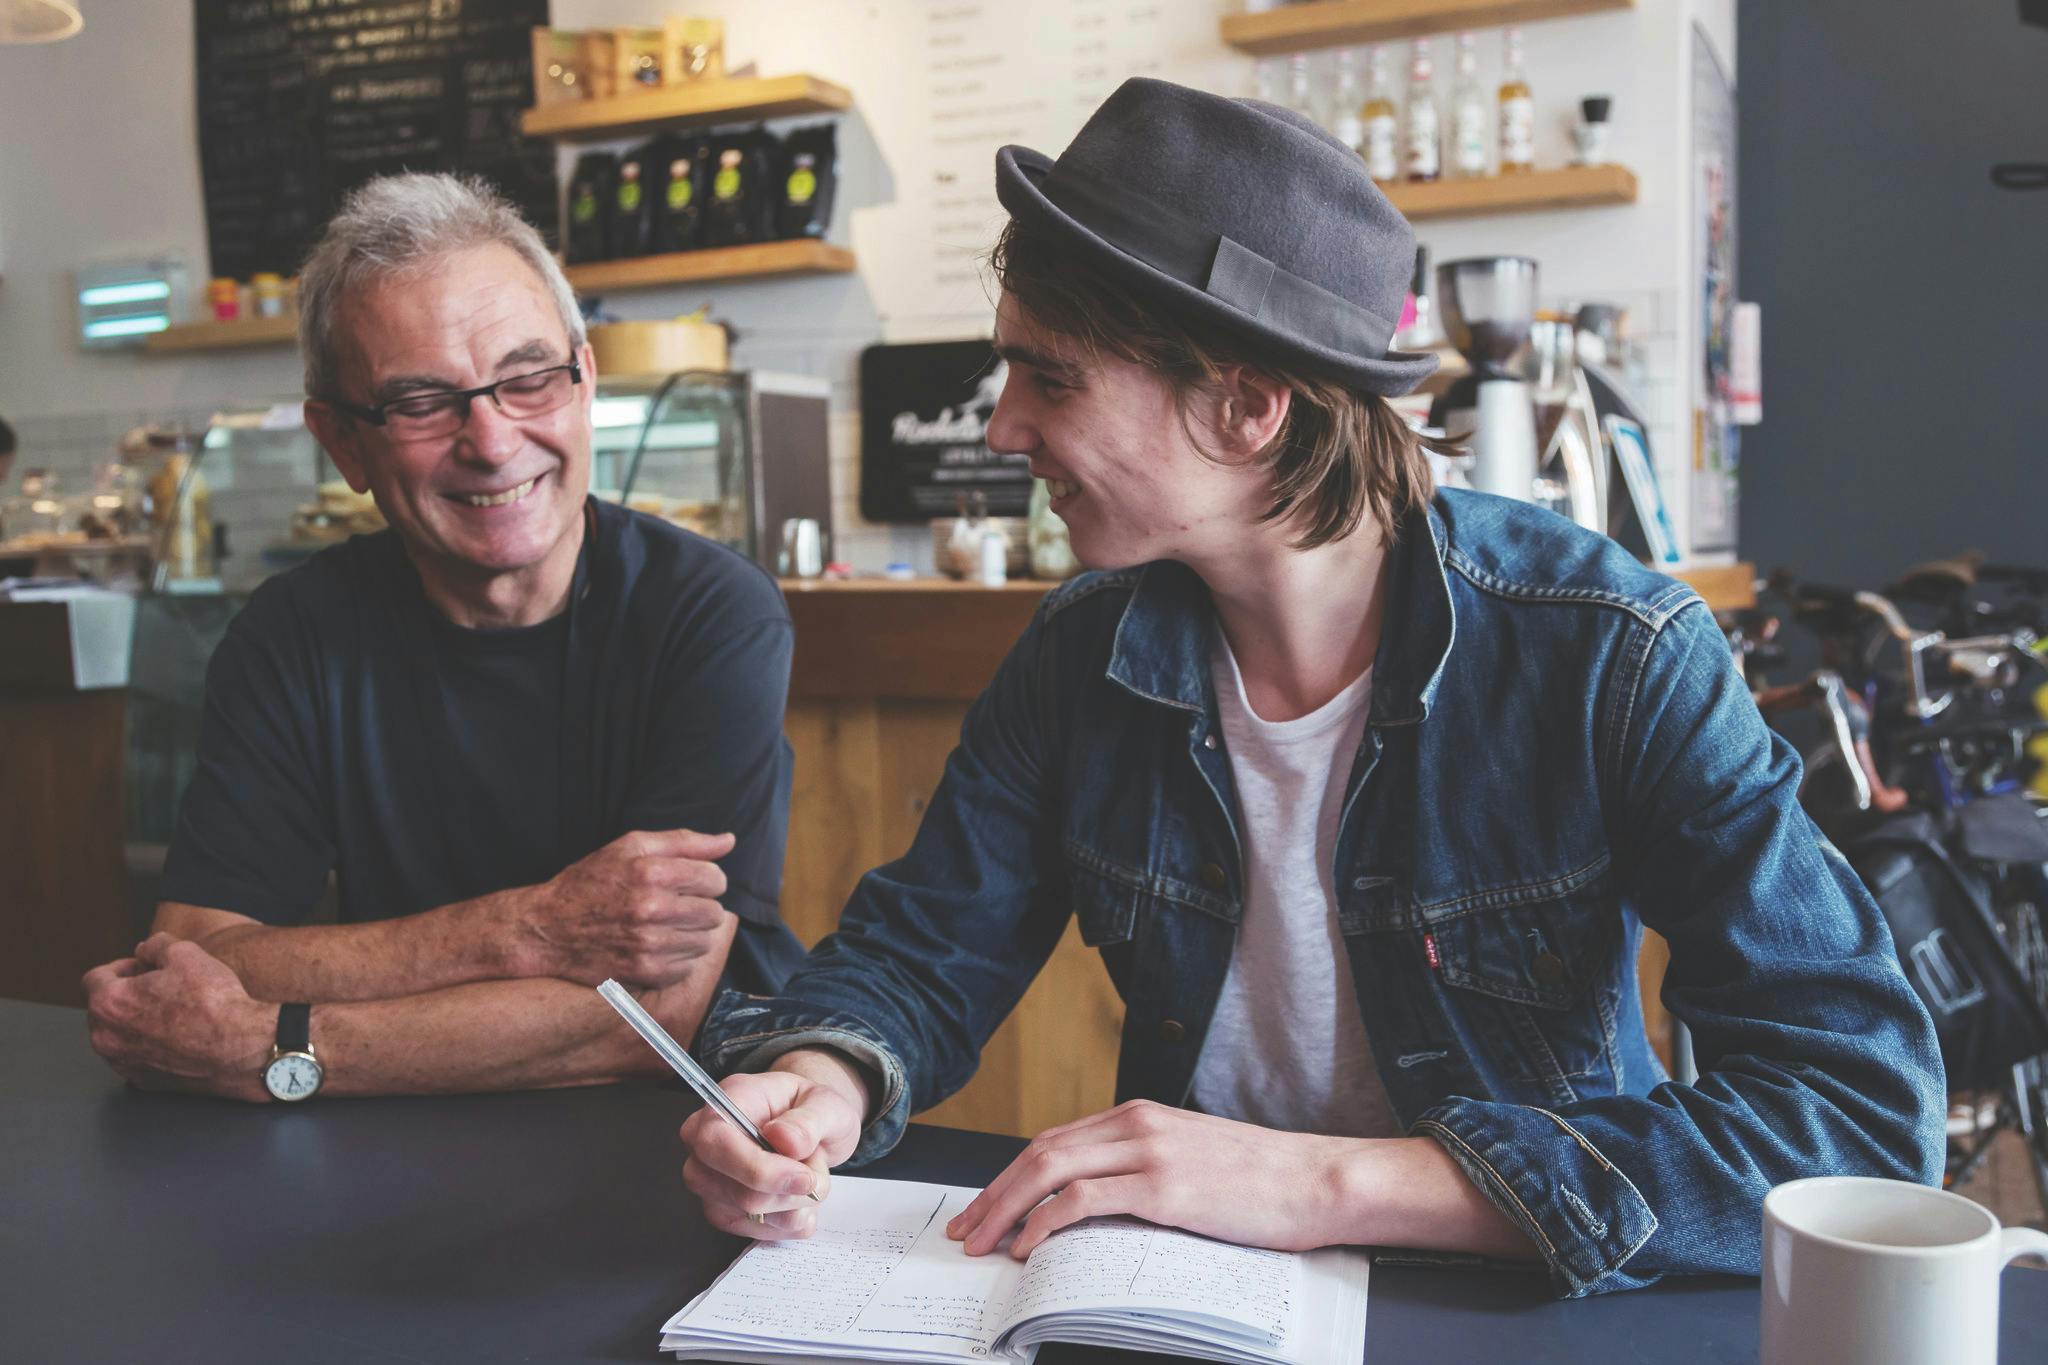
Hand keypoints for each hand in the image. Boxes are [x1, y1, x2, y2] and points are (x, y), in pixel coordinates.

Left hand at [81, 934, 273, 1101]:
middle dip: (125, 994)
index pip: (94, 978)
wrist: (240, 1048)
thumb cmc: (213, 1002)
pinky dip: (148, 1045)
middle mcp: (106, 1038)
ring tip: (170, 1012)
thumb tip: (145, 950)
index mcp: (108, 1003)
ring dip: (134, 1021)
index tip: (142, 967)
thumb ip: (156, 945)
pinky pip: (135, 1057)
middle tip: (159, 987)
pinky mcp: (143, 1081)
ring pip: (117, 1035)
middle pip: (102, 1008)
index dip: (120, 966)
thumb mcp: (186, 953)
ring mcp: (123, 1064)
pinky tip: (176, 1035)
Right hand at [513, 828, 735, 986]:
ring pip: (704, 942)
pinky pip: (686, 968)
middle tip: (674, 906)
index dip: (706, 880)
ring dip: (689, 935)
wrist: (547, 928)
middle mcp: (652, 908)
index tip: (689, 883)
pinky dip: (676, 959)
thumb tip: (729, 841)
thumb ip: (684, 842)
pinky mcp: (644, 972)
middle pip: (715, 913)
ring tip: (662, 926)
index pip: (715, 879)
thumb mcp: (631, 847)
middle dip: (699, 908)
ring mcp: (649, 943)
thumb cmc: (591, 881)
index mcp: (652, 872)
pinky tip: (654, 946)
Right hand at [680, 1057, 865, 1241]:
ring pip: (752, 1216)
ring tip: (808, 1175)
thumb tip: (784, 1139)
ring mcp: (710, 1184)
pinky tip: (800, 1196)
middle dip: (790, 1192)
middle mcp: (705, 1147)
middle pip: (738, 1192)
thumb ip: (809, 1120)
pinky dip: (793, 1219)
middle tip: (817, 1171)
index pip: (715, 1144)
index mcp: (723, 1106)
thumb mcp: (827, 1105)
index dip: (759, 1169)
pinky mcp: (724, 1213)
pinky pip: (762, 1232)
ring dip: (796, 1203)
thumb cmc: (813, 1112)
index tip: (803, 1177)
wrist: (814, 1132)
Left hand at [947, 1100, 1366, 1258]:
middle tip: (966, 1230)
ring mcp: (1148, 1152)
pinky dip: (1045, 1222)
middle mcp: (1136, 1124)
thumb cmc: (1265, 1180)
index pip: (1055, 1140)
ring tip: (983, 1243)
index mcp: (1140, 1116)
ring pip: (1050, 1171)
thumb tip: (1100, 1203)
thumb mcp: (1193, 1159)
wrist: (1318, 1180)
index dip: (1011, 1174)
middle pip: (1039, 1152)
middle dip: (993, 1193)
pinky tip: (1028, 1247)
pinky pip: (1083, 1201)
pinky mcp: (1163, 1187)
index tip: (985, 1207)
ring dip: (1006, 1209)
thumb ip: (1145, 1167)